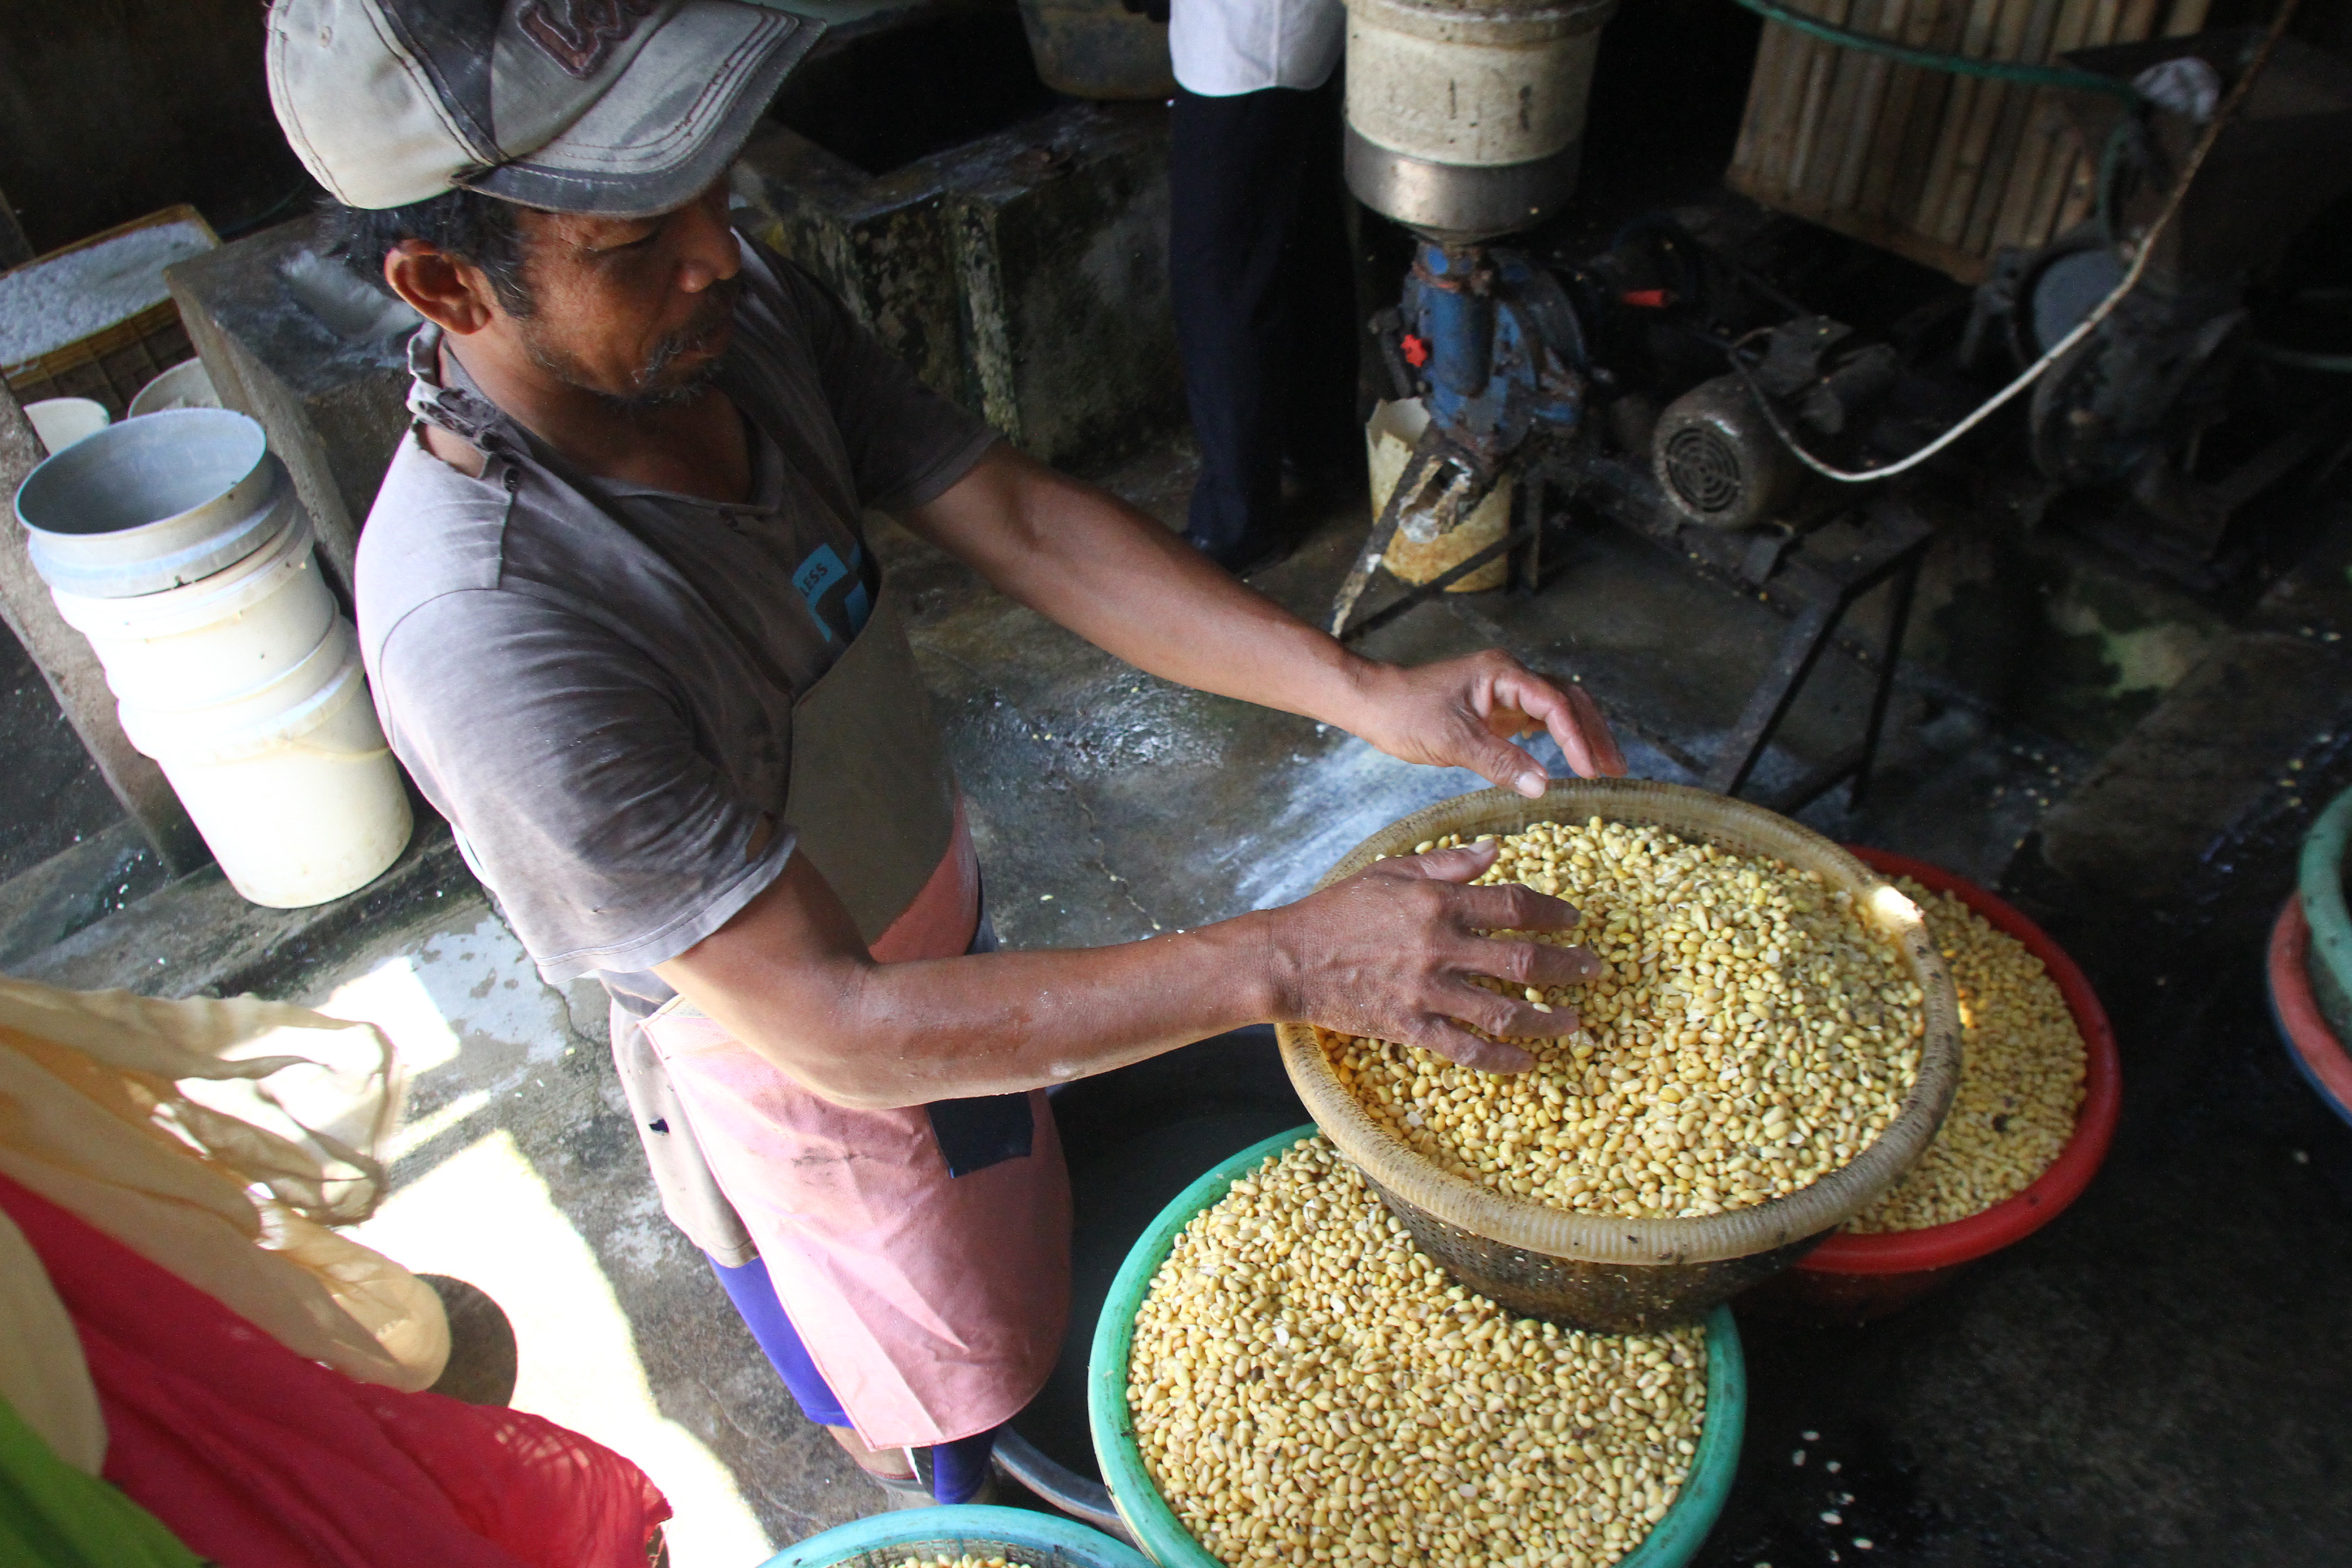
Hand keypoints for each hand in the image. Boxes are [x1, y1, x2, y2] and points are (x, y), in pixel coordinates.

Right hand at [1264, 841, 1607, 1072]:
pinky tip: (1526, 1061)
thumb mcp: (1392, 871)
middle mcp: (1439, 948)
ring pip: (1503, 1012)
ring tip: (1574, 1022)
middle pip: (1522, 961)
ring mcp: (1426, 992)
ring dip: (1547, 1019)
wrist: (1290, 958)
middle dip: (1567, 967)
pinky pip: (1466, 1050)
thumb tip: (1496, 850)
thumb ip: (1447, 862)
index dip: (1553, 914)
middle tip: (1594, 970)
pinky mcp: (1411, 1027)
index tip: (1575, 921)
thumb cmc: (1339, 909)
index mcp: (1437, 903)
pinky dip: (1501, 1058)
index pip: (1514, 906)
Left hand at [1345, 650, 1626, 797]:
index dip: (1577, 737)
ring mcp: (1504, 691)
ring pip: (1558, 708)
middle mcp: (1509, 676)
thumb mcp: (1452, 741)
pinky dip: (1560, 738)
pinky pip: (1539, 719)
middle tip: (1615, 770)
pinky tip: (1570, 760)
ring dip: (1582, 735)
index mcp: (1502, 673)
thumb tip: (1544, 786)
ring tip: (1603, 768)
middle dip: (1594, 734)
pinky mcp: (1496, 709)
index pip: (1554, 703)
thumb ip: (1500, 762)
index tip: (1590, 770)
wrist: (1373, 703)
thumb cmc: (1405, 713)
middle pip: (1569, 699)